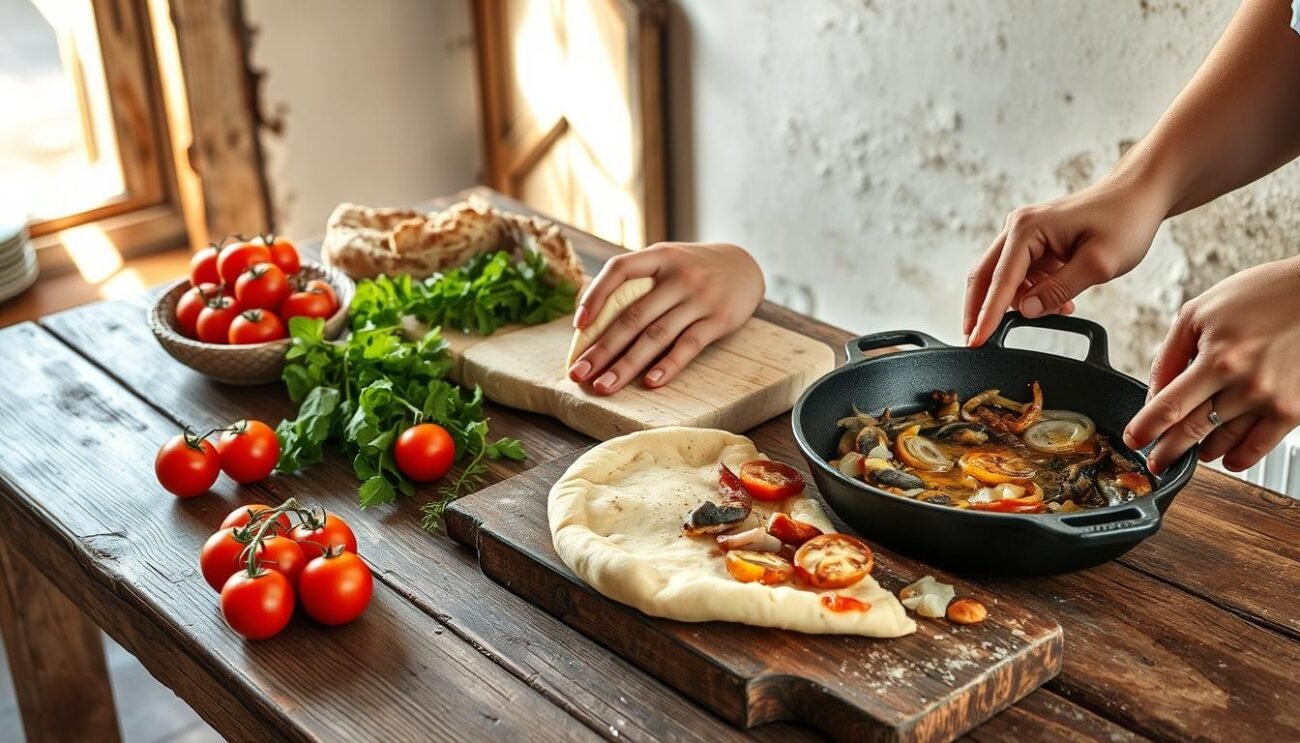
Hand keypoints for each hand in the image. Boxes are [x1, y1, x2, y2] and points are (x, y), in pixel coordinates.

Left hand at [568, 242, 763, 394]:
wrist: (745, 266)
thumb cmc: (693, 268)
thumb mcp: (666, 260)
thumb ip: (636, 280)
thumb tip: (591, 320)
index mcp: (659, 256)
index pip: (619, 269)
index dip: (595, 295)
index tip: (578, 325)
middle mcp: (679, 276)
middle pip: (633, 315)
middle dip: (602, 348)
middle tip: (578, 373)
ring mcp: (700, 298)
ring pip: (656, 336)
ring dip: (626, 365)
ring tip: (603, 386)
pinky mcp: (719, 320)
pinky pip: (688, 346)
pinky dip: (668, 365)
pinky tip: (649, 383)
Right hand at [964, 176, 1168, 345]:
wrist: (1140, 194)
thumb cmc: (1125, 219)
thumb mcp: (1098, 264)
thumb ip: (1057, 290)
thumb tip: (1025, 311)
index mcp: (1027, 229)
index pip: (999, 281)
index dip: (986, 316)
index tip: (974, 342)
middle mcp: (1017, 227)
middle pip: (984, 276)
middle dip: (979, 310)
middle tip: (975, 341)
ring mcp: (1024, 233)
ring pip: (1003, 277)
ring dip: (1018, 301)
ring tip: (1060, 310)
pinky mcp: (1035, 241)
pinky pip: (1022, 273)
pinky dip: (1033, 292)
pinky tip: (1061, 301)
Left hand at [1124, 256, 1299, 472]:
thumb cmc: (1260, 295)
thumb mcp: (1199, 313)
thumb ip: (1171, 354)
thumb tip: (1153, 392)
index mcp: (1216, 358)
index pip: (1170, 406)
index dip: (1147, 428)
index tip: (1133, 440)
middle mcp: (1245, 384)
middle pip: (1193, 430)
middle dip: (1167, 451)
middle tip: (1155, 462)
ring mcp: (1271, 400)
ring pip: (1225, 441)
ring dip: (1202, 452)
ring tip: (1190, 452)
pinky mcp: (1294, 409)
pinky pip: (1261, 445)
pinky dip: (1240, 457)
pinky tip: (1226, 457)